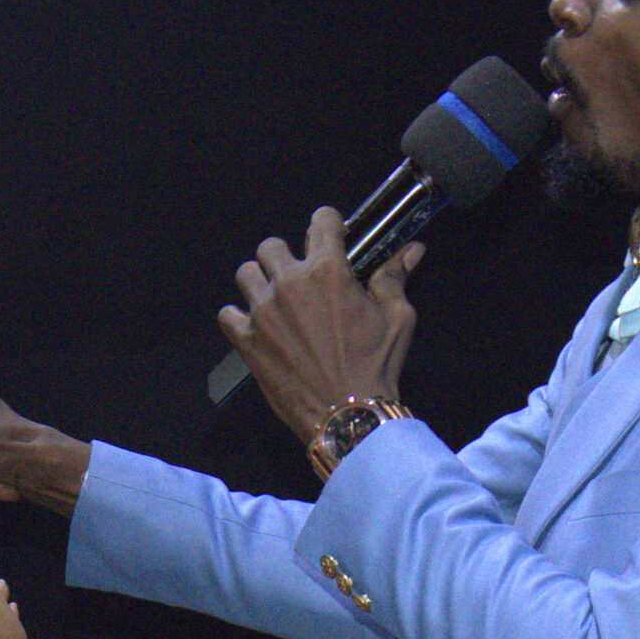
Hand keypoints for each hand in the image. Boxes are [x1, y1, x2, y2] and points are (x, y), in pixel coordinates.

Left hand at [219, 206, 420, 445]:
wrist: (348, 417)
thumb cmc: (375, 366)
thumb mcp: (397, 318)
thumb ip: (394, 277)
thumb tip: (412, 249)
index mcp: (328, 271)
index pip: (321, 221)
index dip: (328, 225)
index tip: (330, 236)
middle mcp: (290, 283)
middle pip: (271, 245)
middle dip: (286, 256)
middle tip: (300, 278)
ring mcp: (263, 311)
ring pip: (246, 274)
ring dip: (259, 282)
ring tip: (275, 301)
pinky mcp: (247, 340)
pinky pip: (227, 314)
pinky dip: (238, 317)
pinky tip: (256, 327)